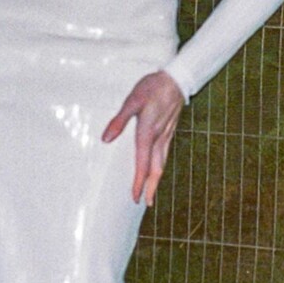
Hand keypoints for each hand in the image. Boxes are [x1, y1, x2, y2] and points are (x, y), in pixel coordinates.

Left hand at [102, 71, 184, 205]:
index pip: (143, 164)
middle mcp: (159, 138)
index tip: (135, 197)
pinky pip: (165, 155)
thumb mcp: (132, 101)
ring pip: (162, 163)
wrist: (177, 79)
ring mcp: (166, 135)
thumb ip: (119, 121)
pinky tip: (158, 168)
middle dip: (150, 187)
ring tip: (152, 192)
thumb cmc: (153, 87)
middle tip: (146, 203)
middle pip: (156, 169)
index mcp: (148, 133)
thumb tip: (106, 139)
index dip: (139, 182)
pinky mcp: (169, 131)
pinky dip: (160, 167)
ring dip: (156, 180)